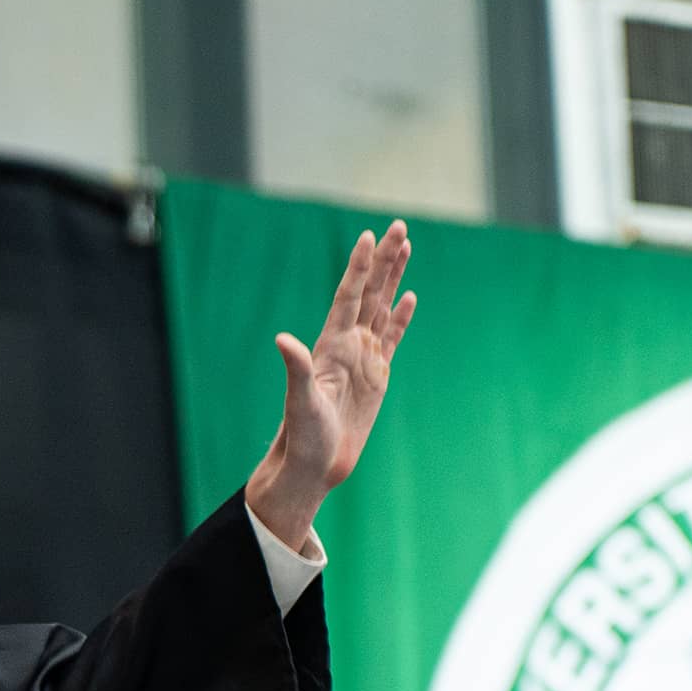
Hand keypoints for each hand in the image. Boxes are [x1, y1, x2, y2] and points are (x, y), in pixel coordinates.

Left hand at [246, 219, 416, 549]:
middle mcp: (347, 346)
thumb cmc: (303, 436)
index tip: (368, 236)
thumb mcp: (300, 401)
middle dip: (384, 260)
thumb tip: (282, 340)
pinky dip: (401, 317)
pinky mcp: (376, 376)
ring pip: (382, 309)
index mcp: (331, 346)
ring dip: (393, 279)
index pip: (348, 296)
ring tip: (406, 246)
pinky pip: (391, 339)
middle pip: (370, 293)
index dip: (359, 267)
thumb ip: (296, 368)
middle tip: (399, 226)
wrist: (314, 464)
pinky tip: (408, 296)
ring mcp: (363, 359)